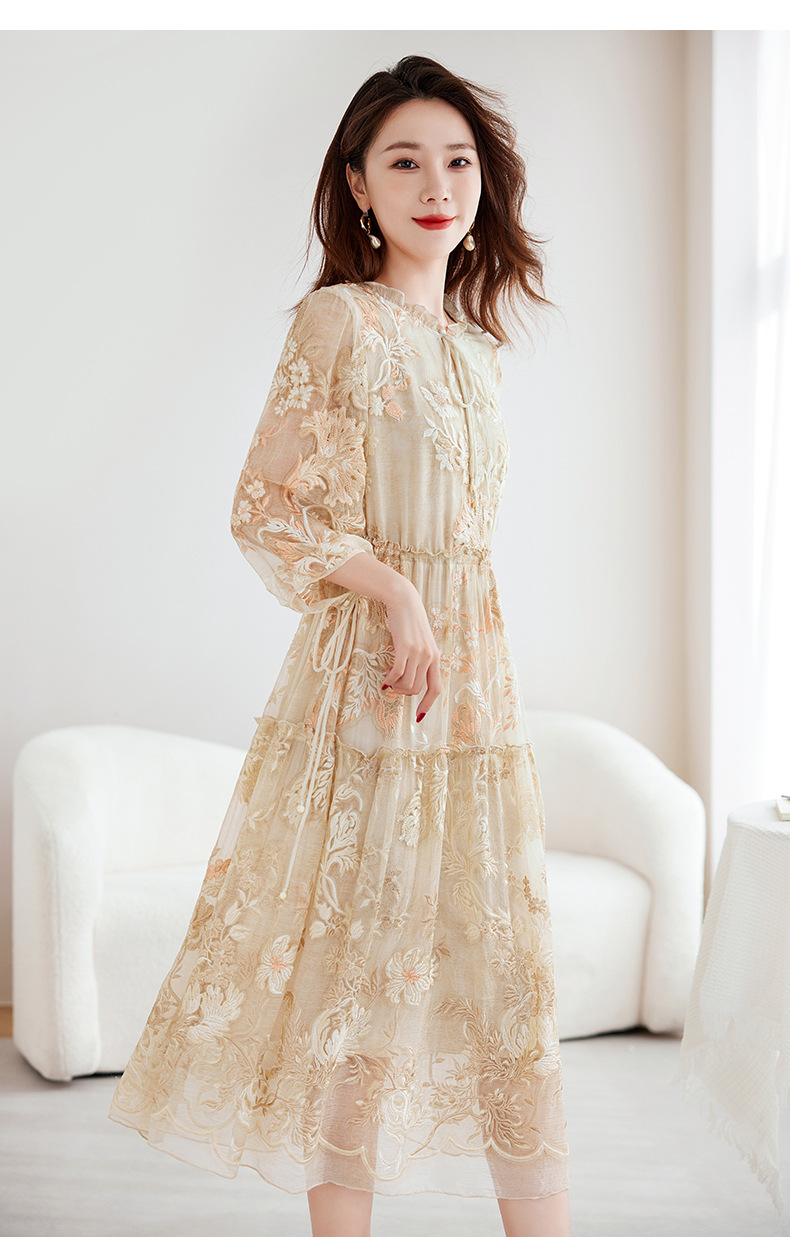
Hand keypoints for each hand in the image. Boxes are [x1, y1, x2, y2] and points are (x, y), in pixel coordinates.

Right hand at [381, 580, 441, 718]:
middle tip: (394, 688)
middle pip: (417, 689)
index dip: (428, 704)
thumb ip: (421, 658)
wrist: (403, 601)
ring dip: (395, 687)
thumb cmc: (409, 622)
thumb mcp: (421, 642)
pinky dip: (390, 680)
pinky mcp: (405, 648)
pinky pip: (397, 673)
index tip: (419, 716)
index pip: (436, 688)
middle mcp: (429, 657)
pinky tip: (384, 681)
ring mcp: (418, 652)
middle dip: (404, 693)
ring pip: (406, 684)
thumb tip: (411, 679)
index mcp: (435, 657)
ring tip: (388, 682)